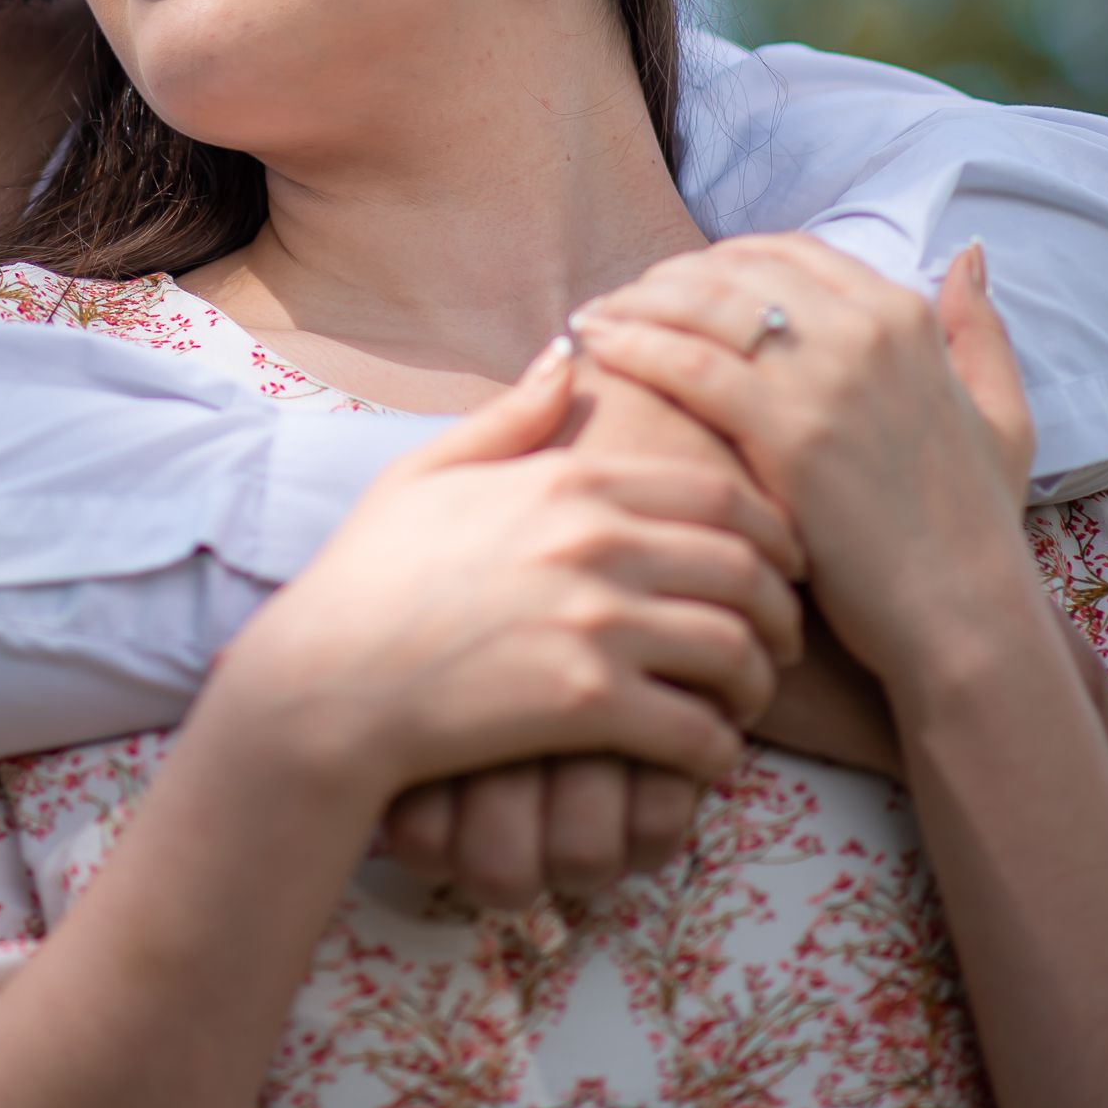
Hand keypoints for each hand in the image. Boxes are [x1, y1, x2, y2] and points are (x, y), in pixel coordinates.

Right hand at [378, 344, 782, 906]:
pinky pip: (699, 731)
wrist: (326, 679)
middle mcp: (597, 542)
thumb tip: (570, 354)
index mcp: (570, 480)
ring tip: (745, 698)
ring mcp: (596, 624)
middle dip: (781, 608)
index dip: (772, 529)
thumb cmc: (370, 574)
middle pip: (747, 567)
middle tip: (781, 638)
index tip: (781, 561)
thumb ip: (513, 415)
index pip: (719, 491)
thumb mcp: (428, 470)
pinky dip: (717, 748)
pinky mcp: (587, 705)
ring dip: (756, 681)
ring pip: (736, 649)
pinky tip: (702, 753)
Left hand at [569, 237, 1033, 696]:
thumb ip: (979, 329)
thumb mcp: (1001, 414)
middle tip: (620, 301)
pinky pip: (687, 363)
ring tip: (591, 320)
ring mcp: (828, 376)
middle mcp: (867, 327)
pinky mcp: (789, 431)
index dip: (719, 261)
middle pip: (733, 268)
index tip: (676, 284)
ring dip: (634, 302)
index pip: (785, 251)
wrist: (964, 617)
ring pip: (701, 304)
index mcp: (905, 313)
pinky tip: (596, 349)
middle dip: (666, 277)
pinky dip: (633, 345)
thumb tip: (967, 251)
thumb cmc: (973, 528)